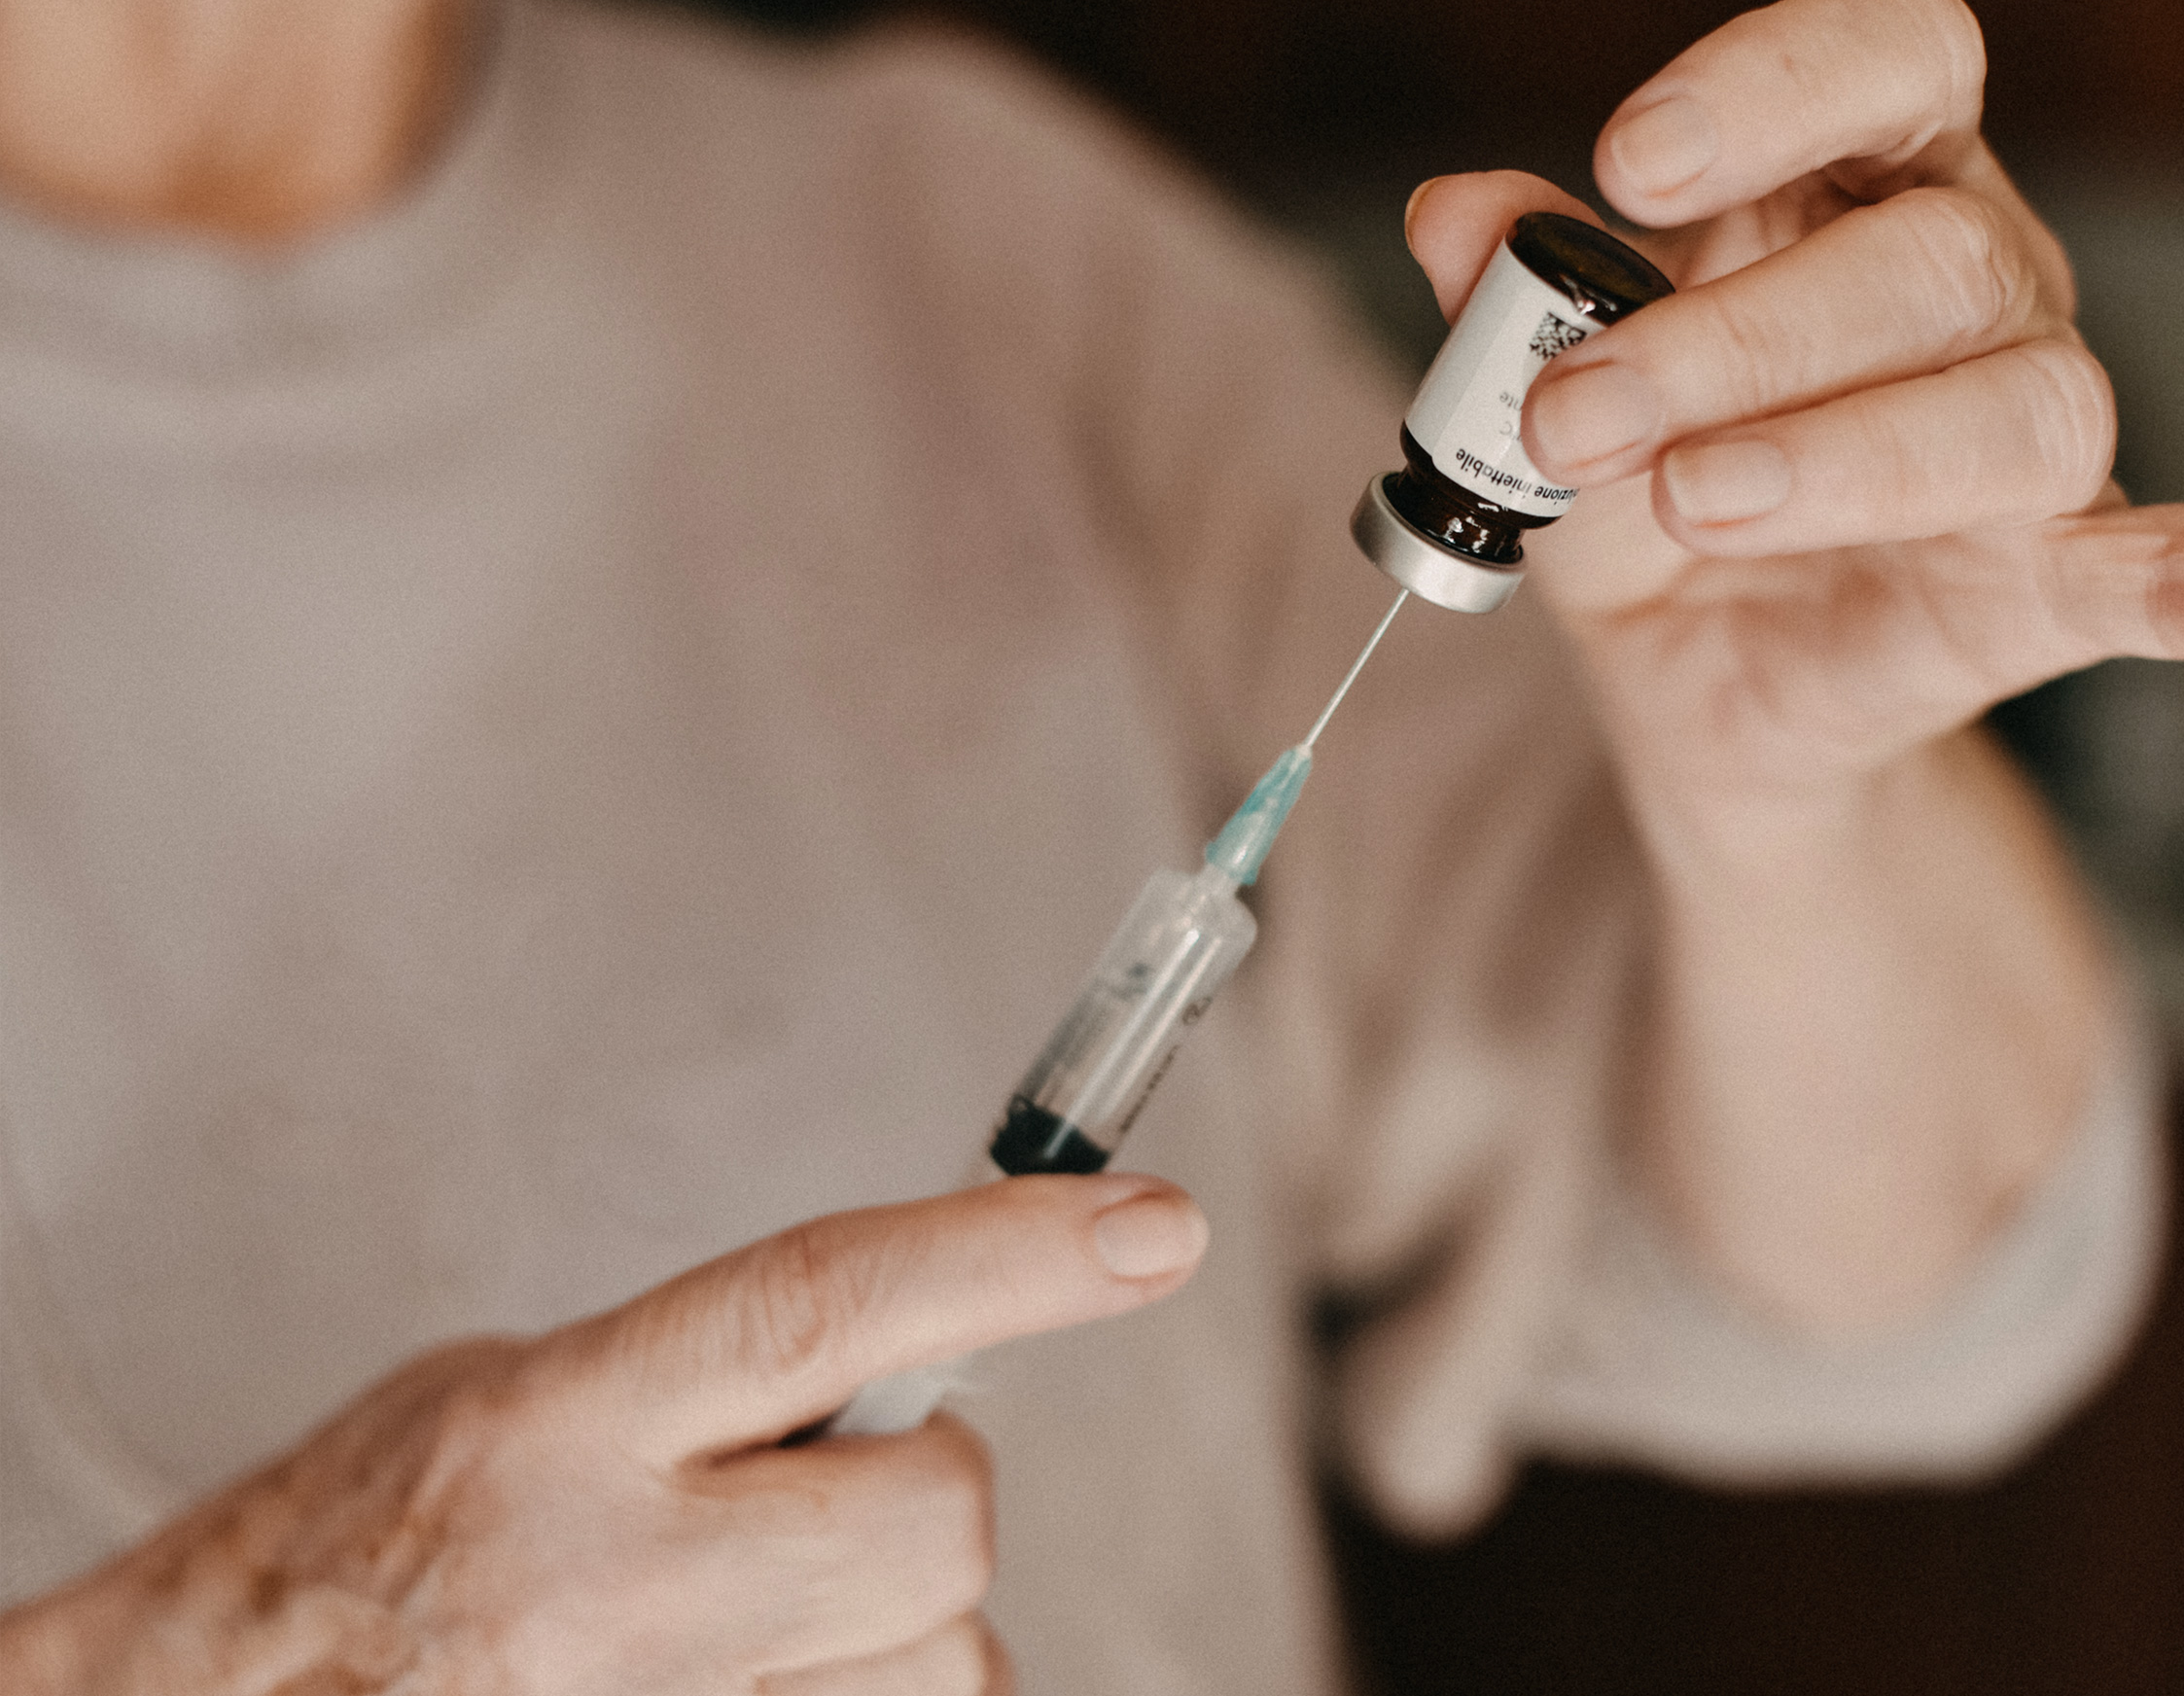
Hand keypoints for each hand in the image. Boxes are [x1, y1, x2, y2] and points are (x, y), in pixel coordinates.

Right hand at [0, 1175, 1208, 1692]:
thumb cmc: (342, 1557)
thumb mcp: (497, 1395)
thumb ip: (696, 1371)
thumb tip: (904, 1340)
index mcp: (552, 1429)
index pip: (820, 1303)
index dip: (1005, 1255)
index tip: (1153, 1223)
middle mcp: (607, 1588)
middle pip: (935, 1518)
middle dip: (931, 1490)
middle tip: (832, 1487)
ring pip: (945, 1662)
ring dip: (899, 1629)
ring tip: (758, 1617)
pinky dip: (860, 1695)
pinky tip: (757, 1676)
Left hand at [1403, 0, 2183, 1331]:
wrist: (1689, 686)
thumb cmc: (1636, 492)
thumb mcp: (1541, 395)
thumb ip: (1515, 303)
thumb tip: (1451, 215)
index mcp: (1858, 183)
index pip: (1889, 51)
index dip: (1775, 81)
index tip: (1632, 163)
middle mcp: (1976, 279)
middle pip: (1921, 257)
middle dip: (1730, 335)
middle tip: (1575, 414)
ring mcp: (2032, 433)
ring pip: (2011, 404)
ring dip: (1843, 455)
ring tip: (1697, 505)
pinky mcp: (2055, 582)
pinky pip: (2179, 572)